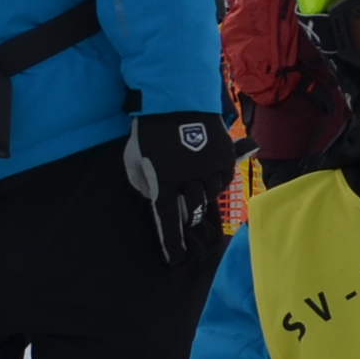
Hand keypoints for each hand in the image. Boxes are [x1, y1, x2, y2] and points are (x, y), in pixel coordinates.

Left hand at [120, 112, 233, 269]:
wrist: (176, 97)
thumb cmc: (150, 132)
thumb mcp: (134, 160)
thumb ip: (143, 185)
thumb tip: (158, 200)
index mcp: (162, 180)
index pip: (168, 220)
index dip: (172, 243)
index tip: (177, 260)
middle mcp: (189, 177)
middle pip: (193, 210)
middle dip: (188, 213)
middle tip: (183, 201)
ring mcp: (210, 166)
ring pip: (211, 195)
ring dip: (201, 192)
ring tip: (191, 175)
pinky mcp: (225, 156)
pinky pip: (225, 180)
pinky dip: (216, 180)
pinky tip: (205, 167)